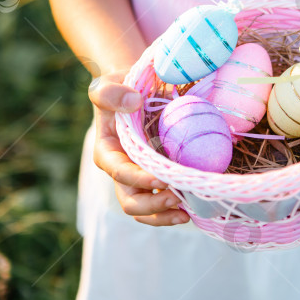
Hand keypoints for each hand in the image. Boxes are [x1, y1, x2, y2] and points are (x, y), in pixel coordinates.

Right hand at [89, 71, 190, 225]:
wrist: (134, 91)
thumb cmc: (118, 88)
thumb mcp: (107, 84)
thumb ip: (111, 92)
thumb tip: (133, 103)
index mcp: (107, 153)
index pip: (120, 172)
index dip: (140, 180)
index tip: (162, 179)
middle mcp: (121, 171)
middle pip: (131, 201)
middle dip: (153, 206)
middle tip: (177, 198)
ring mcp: (139, 178)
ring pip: (146, 210)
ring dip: (164, 215)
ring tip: (186, 213)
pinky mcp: (156, 178)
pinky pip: (162, 201)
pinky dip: (174, 209)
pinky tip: (193, 208)